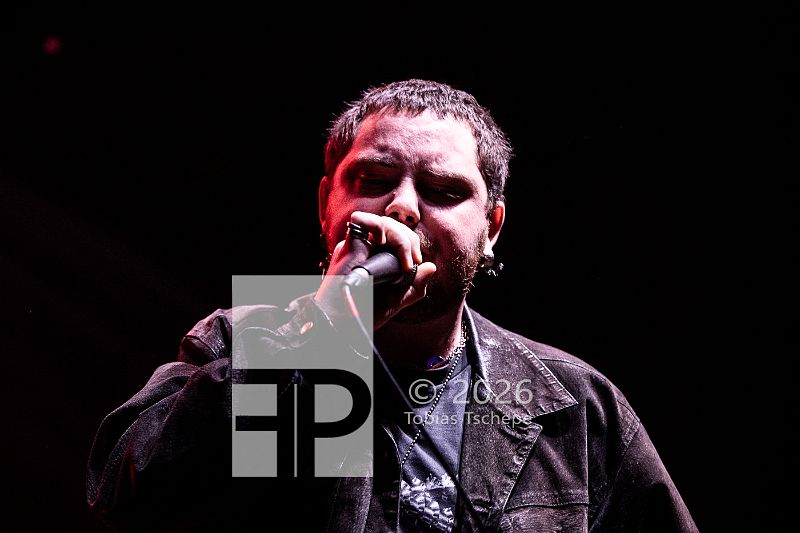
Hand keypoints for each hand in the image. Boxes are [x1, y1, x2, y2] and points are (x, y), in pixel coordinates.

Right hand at [314, 211, 436, 330]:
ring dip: (399, 236)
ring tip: (403, 259)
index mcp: (379, 257)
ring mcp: (358, 246)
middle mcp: (368, 249)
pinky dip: (376, 226)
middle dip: (409, 239)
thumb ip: (415, 286)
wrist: (347, 321)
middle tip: (412, 261)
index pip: (398, 235)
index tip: (415, 261)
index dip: (410, 243)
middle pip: (393, 226)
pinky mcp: (348, 245)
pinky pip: (360, 219)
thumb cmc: (367, 312)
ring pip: (382, 222)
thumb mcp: (398, 300)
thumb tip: (431, 267)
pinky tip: (381, 241)